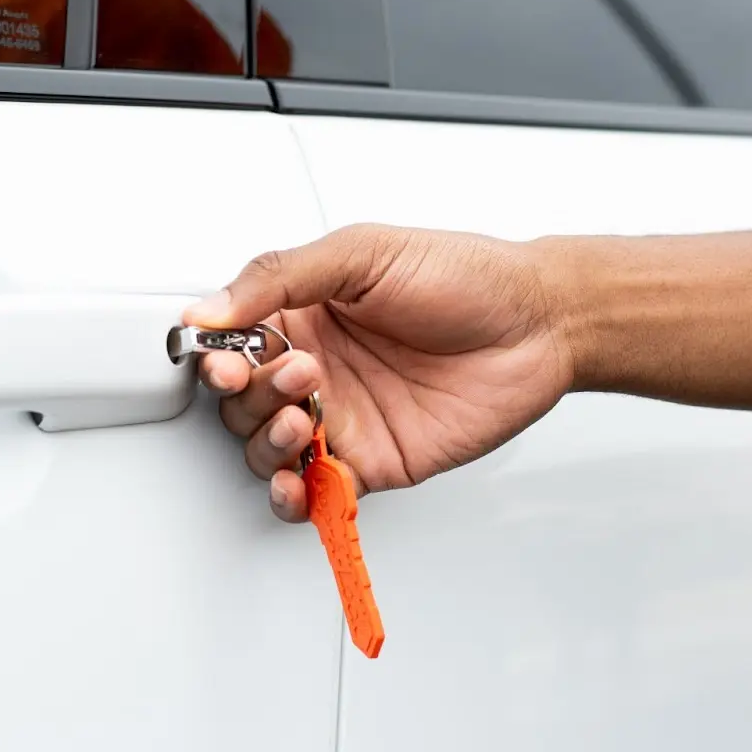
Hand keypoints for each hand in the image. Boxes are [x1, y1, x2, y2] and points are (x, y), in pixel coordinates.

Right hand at [181, 223, 575, 521]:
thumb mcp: (362, 253)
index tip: (223, 360)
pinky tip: (297, 483)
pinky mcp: (371, 462)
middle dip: (251, 397)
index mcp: (303, 313)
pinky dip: (294, 498)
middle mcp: (315, 368)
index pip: (231, 344)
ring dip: (268, 442)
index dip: (217, 358)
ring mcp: (342, 418)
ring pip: (267, 450)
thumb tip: (210, 309)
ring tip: (307, 417)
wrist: (540, 325)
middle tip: (296, 375)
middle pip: (241, 403)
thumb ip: (279, 277)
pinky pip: (316, 492)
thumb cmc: (466, 278)